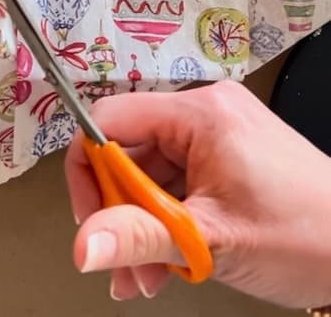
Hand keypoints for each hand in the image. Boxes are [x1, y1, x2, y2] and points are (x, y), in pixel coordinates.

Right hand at [66, 81, 330, 308]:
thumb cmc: (308, 235)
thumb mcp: (213, 240)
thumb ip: (139, 238)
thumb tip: (81, 246)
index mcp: (200, 113)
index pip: (111, 120)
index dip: (91, 169)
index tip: (92, 219)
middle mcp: (205, 113)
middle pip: (129, 151)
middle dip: (117, 212)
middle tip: (118, 262)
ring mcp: (216, 135)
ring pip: (150, 174)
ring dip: (139, 226)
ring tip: (142, 276)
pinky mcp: (226, 158)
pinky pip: (175, 183)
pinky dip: (164, 223)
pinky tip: (162, 263)